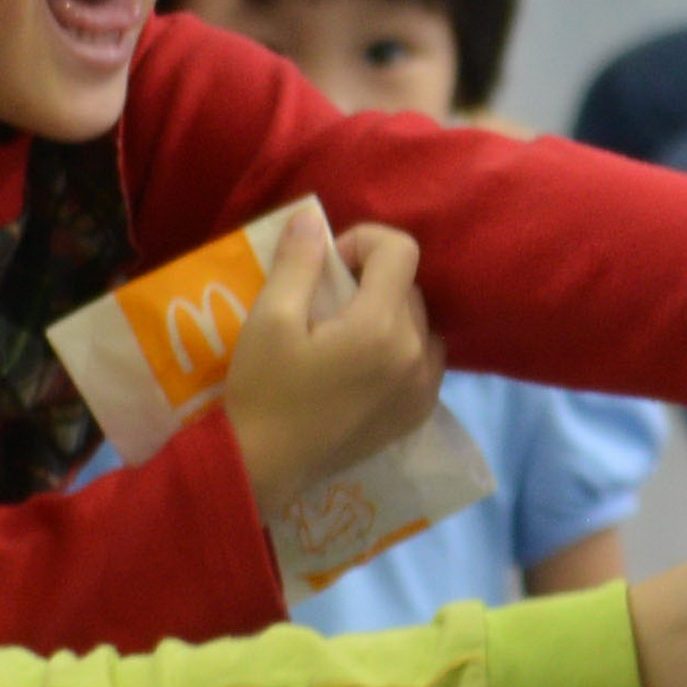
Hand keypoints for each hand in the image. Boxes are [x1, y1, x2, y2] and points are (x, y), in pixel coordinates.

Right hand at [211, 209, 443, 508]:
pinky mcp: (417, 415)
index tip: (326, 266)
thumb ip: (298, 262)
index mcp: (382, 328)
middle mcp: (415, 356)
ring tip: (344, 334)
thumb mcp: (270, 318)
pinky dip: (399, 348)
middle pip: (409, 286)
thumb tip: (314, 218)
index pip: (401, 250)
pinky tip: (360, 364)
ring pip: (419, 323)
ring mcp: (422, 390)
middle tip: (325, 301)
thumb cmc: (262, 391)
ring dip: (388, 313)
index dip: (362, 241)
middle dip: (370, 280)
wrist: (263, 468)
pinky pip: (424, 360)